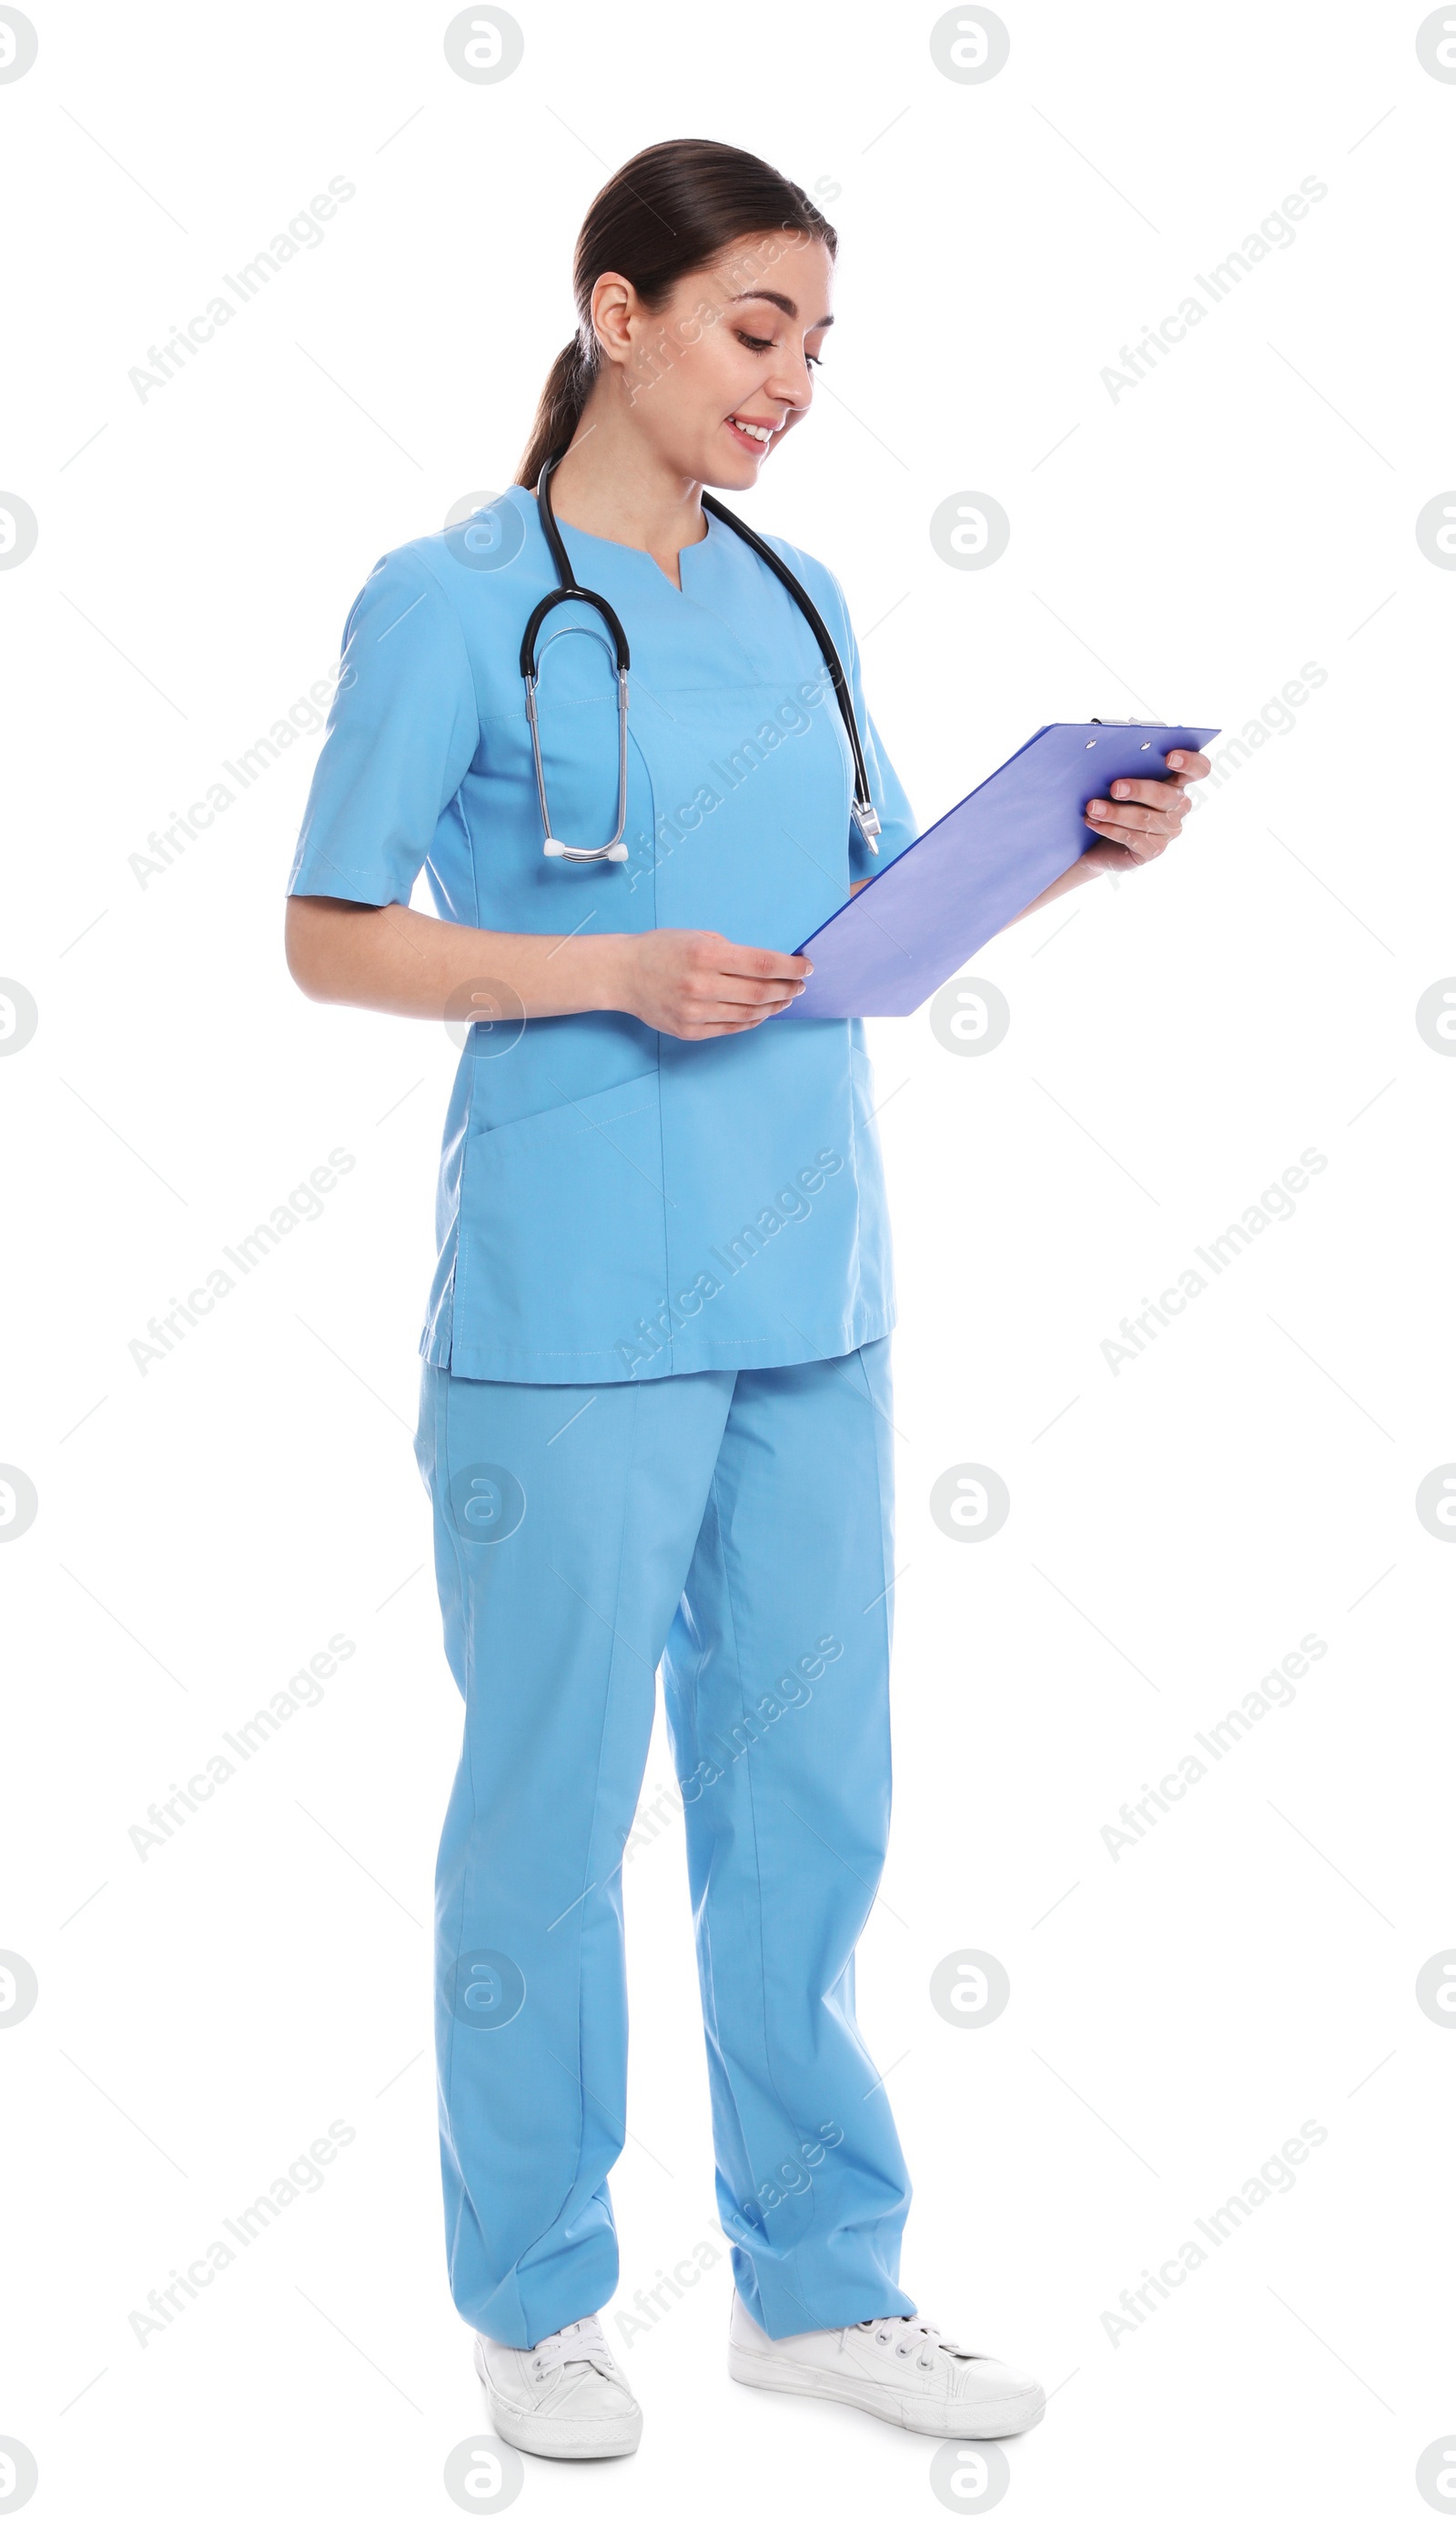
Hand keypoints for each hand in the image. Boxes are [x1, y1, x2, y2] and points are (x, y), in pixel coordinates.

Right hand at [608, 930, 811, 1040]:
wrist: (622, 974)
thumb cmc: (661, 950)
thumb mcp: (697, 935)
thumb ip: (732, 951)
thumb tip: (769, 966)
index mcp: (705, 955)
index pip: (761, 963)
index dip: (790, 967)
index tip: (806, 967)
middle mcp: (701, 985)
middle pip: (760, 993)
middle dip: (787, 989)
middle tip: (800, 985)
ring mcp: (695, 1012)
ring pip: (749, 1014)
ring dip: (773, 1007)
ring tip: (785, 998)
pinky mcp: (690, 1030)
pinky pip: (731, 1028)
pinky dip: (752, 1021)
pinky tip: (763, 1012)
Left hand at [1081, 747, 1210, 871]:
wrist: (1098, 839)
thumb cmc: (1113, 799)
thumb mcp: (1120, 779)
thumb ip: (1127, 765)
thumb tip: (1115, 754)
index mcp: (1177, 781)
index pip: (1198, 769)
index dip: (1189, 762)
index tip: (1169, 757)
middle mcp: (1179, 806)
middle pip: (1166, 795)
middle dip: (1139, 790)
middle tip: (1114, 788)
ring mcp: (1169, 830)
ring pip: (1145, 819)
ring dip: (1115, 812)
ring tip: (1092, 807)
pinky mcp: (1154, 850)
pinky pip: (1133, 838)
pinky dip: (1110, 829)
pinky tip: (1092, 822)